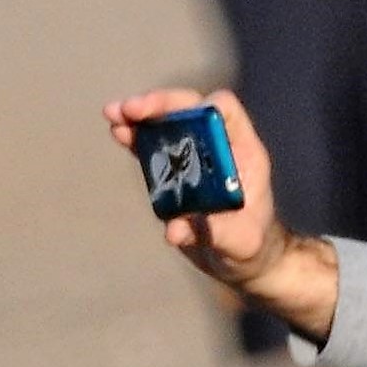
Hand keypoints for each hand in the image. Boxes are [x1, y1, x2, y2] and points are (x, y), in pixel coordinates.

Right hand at [103, 87, 339, 340]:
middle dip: (159, 105)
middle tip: (128, 109)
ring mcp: (195, 157)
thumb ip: (217, 233)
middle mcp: (219, 148)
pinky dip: (136, 138)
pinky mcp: (175, 172)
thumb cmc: (253, 248)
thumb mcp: (241, 243)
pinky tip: (119, 132)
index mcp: (244, 153)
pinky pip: (155, 148)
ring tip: (113, 116)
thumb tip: (177, 229)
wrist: (243, 261)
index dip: (202, 106)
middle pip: (189, 111)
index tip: (176, 117)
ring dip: (140, 118)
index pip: (226, 112)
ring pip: (167, 125)